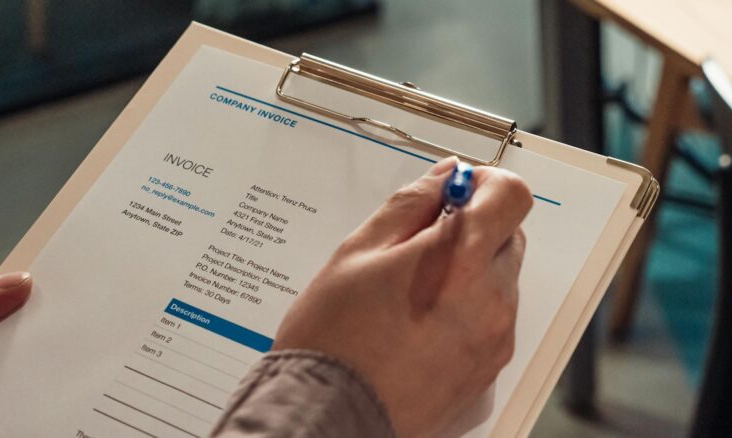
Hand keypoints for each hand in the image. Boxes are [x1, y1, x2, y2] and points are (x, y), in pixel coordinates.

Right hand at [273, 157, 531, 436]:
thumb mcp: (358, 254)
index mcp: (461, 262)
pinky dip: (465, 317)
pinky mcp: (487, 377)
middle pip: (507, 240)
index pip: (511, 197)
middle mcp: (491, 303)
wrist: (329, 419)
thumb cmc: (333, 340)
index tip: (455, 195)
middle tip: (419, 249)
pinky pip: (490, 327)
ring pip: (498, 285)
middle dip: (472, 233)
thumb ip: (409, 206)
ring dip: (468, 277)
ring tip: (410, 299)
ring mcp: (494, 344)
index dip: (484, 186)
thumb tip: (444, 178)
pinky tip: (418, 332)